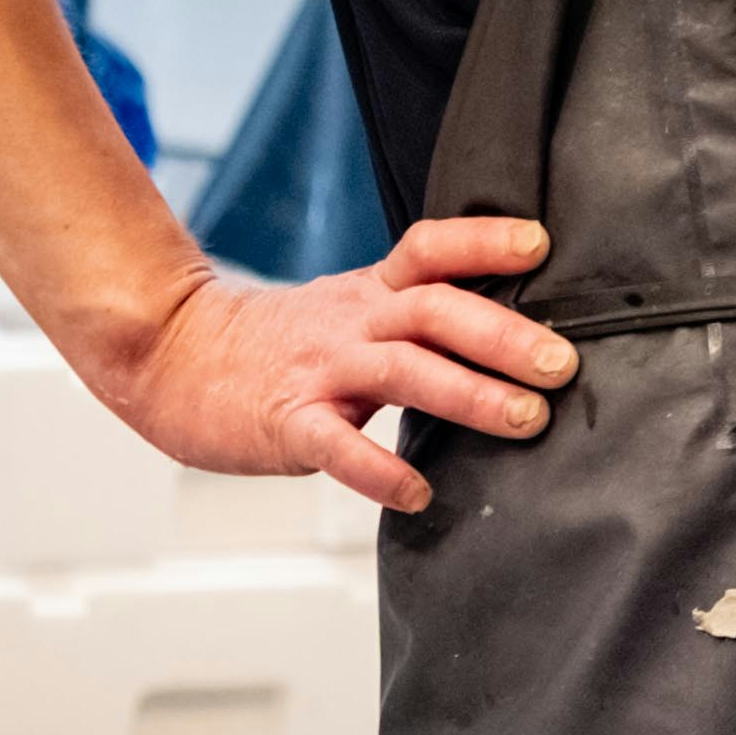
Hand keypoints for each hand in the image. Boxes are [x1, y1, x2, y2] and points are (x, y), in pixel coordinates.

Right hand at [90, 215, 566, 516]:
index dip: (483, 241)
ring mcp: (319, 371)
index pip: (430, 249)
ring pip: (401, 371)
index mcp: (371, 292)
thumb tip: (516, 335)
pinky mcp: (286, 423)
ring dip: (468, 394)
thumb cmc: (280, 343)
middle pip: (433, 310)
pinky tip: (417, 492)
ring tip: (525, 419)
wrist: (173, 358)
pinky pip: (336, 445)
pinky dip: (378, 470)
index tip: (540, 243)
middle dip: (503, 335)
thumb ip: (418, 316)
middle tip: (562, 364)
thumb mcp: (351, 309)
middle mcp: (352, 323)